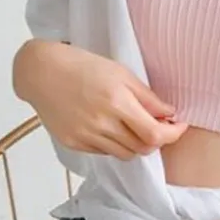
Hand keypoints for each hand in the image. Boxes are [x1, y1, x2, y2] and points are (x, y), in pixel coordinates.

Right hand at [13, 39, 188, 159]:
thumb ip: (147, 97)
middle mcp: (102, 123)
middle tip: (158, 125)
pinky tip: (112, 127)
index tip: (179, 126)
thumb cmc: (82, 65)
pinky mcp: (74, 144)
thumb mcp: (121, 73)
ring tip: (134, 125)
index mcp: (117, 102)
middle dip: (156, 140)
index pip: (155, 134)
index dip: (173, 134)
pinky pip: (105, 153)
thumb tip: (170, 114)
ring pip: (125, 155)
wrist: (41, 72)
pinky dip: (115, 144)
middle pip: (142, 148)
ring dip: (137, 144)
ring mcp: (86, 136)